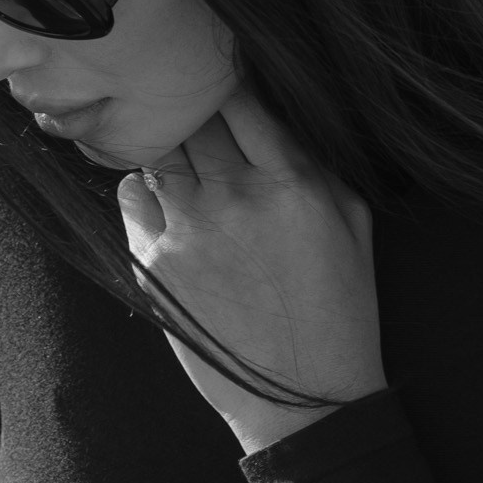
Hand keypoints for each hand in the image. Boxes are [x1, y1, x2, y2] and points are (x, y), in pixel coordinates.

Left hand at [117, 89, 386, 453]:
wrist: (304, 401)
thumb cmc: (338, 311)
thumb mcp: (353, 224)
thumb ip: (316, 161)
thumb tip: (275, 110)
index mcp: (294, 181)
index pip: (241, 97)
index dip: (225, 83)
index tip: (220, 80)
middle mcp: (238, 197)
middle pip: (193, 116)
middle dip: (192, 111)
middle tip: (194, 119)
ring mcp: (190, 229)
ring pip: (156, 151)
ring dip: (167, 150)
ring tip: (185, 168)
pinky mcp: (155, 264)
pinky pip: (130, 197)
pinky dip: (143, 191)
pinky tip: (169, 208)